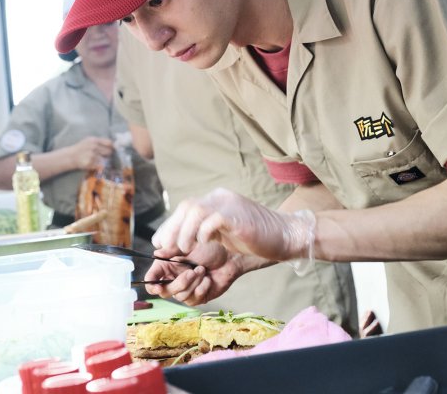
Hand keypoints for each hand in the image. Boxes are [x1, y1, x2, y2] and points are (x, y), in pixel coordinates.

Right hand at [68, 136, 113, 169]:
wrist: (71, 156)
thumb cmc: (81, 148)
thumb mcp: (89, 140)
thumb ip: (100, 141)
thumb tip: (113, 144)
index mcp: (94, 140)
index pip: (109, 143)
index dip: (112, 146)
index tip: (113, 149)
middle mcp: (93, 147)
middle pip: (109, 152)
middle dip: (108, 154)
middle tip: (104, 155)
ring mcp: (92, 156)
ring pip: (105, 159)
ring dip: (103, 160)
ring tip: (96, 159)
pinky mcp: (90, 164)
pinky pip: (100, 165)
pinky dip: (99, 165)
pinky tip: (93, 163)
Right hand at [143, 242, 245, 305]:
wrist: (229, 255)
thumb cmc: (209, 247)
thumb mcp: (188, 245)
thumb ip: (170, 251)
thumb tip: (156, 253)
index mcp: (167, 265)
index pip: (152, 280)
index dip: (152, 285)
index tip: (158, 286)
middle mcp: (174, 278)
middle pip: (165, 291)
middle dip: (180, 283)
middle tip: (192, 271)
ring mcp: (186, 289)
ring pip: (181, 296)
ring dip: (194, 283)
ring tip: (203, 270)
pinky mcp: (199, 296)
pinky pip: (194, 300)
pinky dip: (202, 288)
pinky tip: (209, 279)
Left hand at [152, 188, 314, 261]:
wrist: (286, 236)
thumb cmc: (255, 239)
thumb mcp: (223, 235)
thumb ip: (204, 233)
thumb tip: (178, 244)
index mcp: (216, 201)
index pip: (186, 207)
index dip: (169, 225)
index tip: (160, 243)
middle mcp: (221, 198)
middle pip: (187, 206)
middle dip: (172, 228)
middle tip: (167, 248)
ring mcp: (231, 205)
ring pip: (196, 210)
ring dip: (185, 231)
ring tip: (184, 249)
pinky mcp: (239, 216)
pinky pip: (214, 218)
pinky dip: (204, 231)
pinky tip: (204, 243)